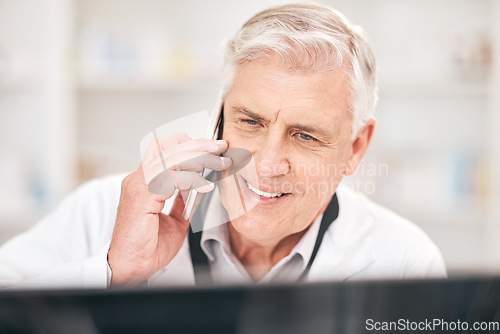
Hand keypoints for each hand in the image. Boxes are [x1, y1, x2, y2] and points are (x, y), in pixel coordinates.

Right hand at [107, 134, 229, 285]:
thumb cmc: (148, 247)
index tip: (214, 149)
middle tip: (221, 147)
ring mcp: (138, 185)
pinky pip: (170, 177)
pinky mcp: (141, 196)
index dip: (190, 145)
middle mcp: (139, 179)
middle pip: (169, 147)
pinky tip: (206, 186)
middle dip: (199, 144)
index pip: (166, 150)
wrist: (131, 267)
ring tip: (220, 162)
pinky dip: (192, 178)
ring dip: (200, 157)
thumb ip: (185, 201)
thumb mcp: (175, 220)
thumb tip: (201, 185)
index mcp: (145, 182)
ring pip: (171, 157)